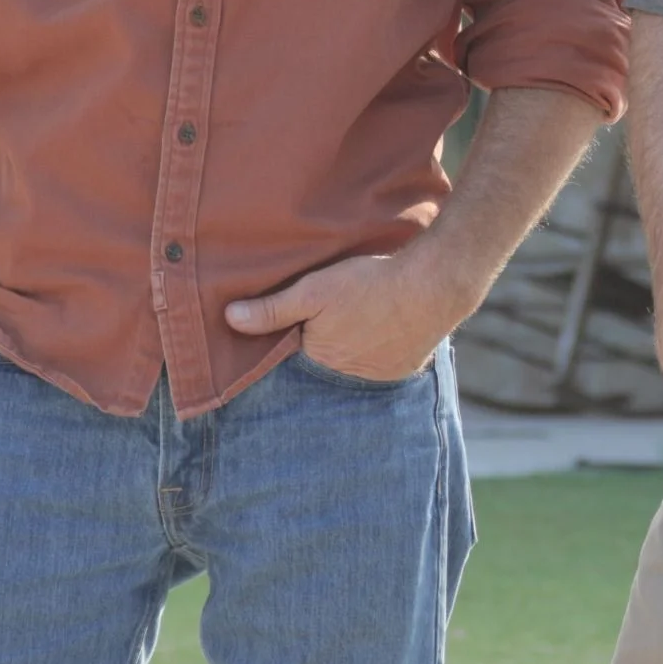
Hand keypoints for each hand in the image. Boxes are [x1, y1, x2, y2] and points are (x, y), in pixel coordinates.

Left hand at [226, 240, 469, 382]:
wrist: (433, 286)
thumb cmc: (370, 285)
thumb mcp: (314, 290)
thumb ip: (273, 309)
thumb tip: (230, 319)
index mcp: (321, 360)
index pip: (294, 359)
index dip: (292, 341)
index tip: (292, 328)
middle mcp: (348, 378)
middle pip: (325, 363)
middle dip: (321, 348)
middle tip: (328, 324)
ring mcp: (379, 376)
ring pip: (353, 365)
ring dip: (351, 351)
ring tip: (354, 326)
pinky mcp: (405, 369)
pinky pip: (382, 365)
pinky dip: (377, 351)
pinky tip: (379, 330)